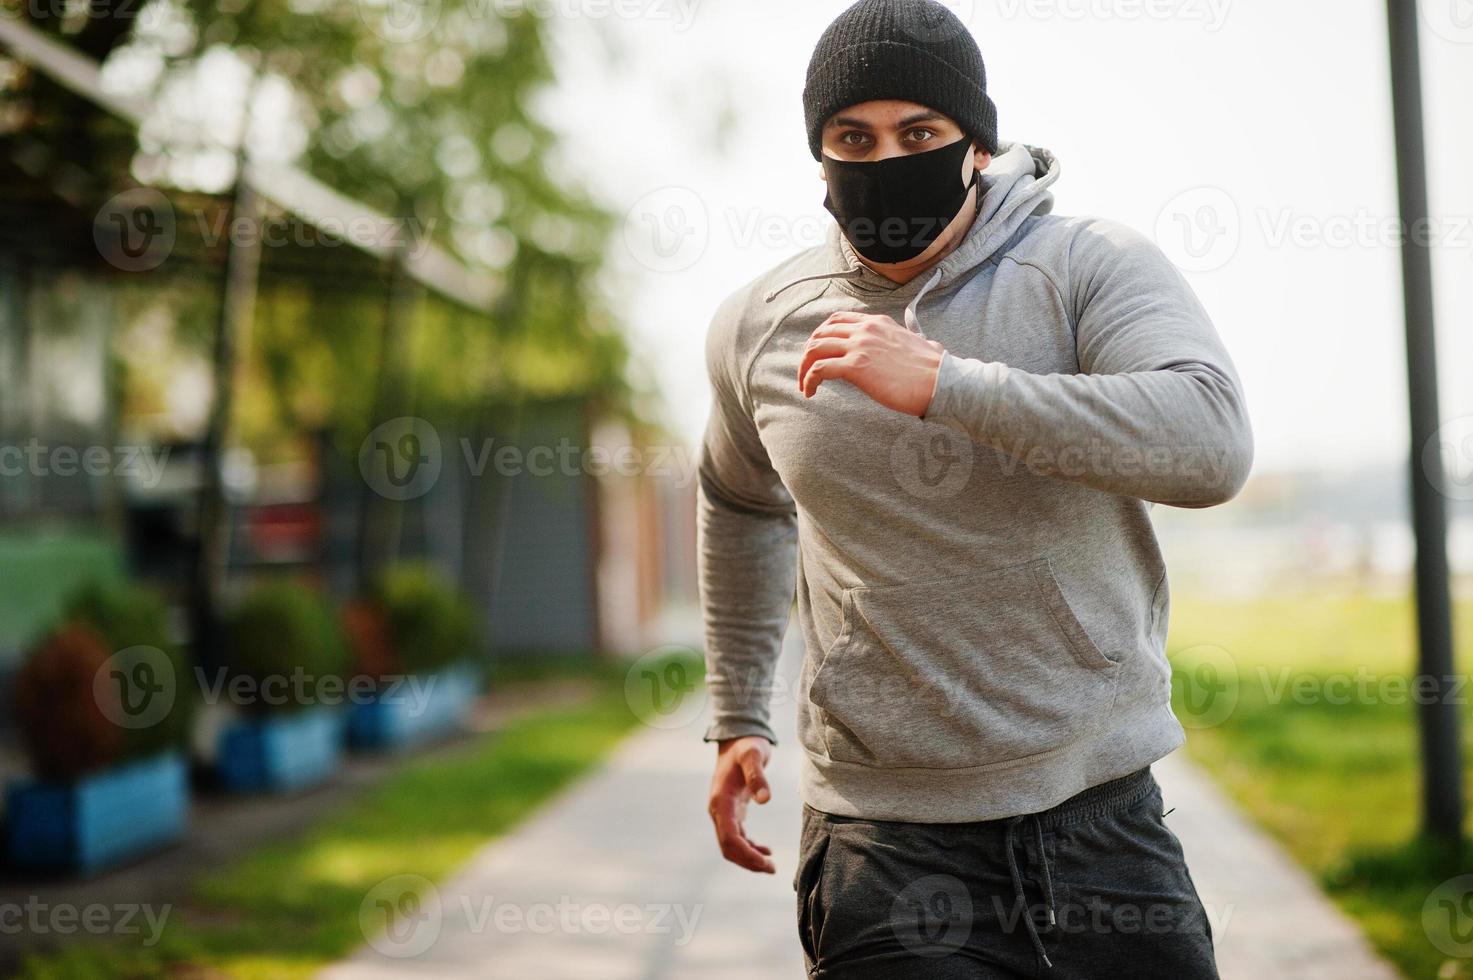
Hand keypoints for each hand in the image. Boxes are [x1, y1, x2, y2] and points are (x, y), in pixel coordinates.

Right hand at [707, 735, 774, 873]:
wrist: (738, 739)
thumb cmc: (747, 745)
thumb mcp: (754, 754)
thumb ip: (758, 775)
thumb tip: (765, 799)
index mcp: (721, 801)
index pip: (729, 838)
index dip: (746, 854)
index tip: (767, 863)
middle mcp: (718, 810)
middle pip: (728, 847)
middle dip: (748, 861)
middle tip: (772, 869)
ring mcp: (723, 812)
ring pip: (731, 845)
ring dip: (748, 858)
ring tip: (771, 865)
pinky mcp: (731, 812)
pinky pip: (736, 837)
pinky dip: (749, 848)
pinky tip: (765, 851)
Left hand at [798, 312, 945, 416]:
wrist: (942, 382)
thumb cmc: (935, 371)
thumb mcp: (920, 343)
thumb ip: (914, 341)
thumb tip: (930, 346)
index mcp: (878, 323)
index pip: (838, 320)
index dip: (822, 336)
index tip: (819, 352)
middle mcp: (866, 329)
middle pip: (821, 332)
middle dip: (809, 352)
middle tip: (807, 370)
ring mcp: (860, 346)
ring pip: (815, 348)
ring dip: (804, 367)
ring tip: (805, 384)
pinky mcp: (856, 367)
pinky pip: (820, 369)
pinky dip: (809, 379)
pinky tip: (810, 391)